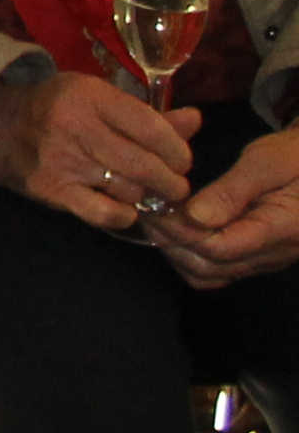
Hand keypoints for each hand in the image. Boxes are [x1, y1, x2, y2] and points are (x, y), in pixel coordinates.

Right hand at [0, 69, 195, 231]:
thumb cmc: (57, 109)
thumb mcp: (97, 99)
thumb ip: (147, 115)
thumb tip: (196, 120)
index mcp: (90, 97)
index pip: (151, 127)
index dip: (177, 150)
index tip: (182, 161)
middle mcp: (75, 126)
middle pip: (145, 164)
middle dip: (171, 182)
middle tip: (174, 186)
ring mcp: (62, 160)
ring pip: (129, 189)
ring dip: (146, 197)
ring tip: (147, 194)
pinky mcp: (52, 189)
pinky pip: (104, 213)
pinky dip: (123, 215)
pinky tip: (124, 208)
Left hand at [151, 123, 298, 288]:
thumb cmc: (296, 157)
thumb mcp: (266, 163)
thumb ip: (232, 191)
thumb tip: (195, 217)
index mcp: (281, 230)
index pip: (220, 249)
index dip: (181, 231)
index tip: (157, 205)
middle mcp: (273, 255)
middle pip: (210, 268)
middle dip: (171, 241)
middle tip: (148, 209)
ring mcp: (264, 260)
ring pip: (210, 275)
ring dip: (176, 251)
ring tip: (157, 217)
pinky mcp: (256, 257)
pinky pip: (217, 270)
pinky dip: (189, 255)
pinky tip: (176, 228)